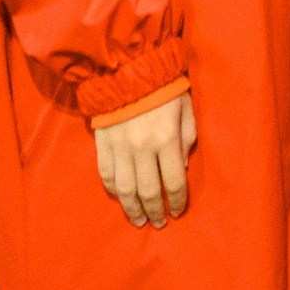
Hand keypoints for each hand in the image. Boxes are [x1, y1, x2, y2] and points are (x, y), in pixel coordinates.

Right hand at [93, 91, 194, 228]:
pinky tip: (120, 198)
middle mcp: (143, 148)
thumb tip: (181, 168)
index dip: (177, 201)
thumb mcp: (186, 109)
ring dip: (133, 208)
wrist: (128, 66)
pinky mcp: (103, 143)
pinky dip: (113, 190)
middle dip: (155, 211)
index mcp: (167, 139)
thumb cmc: (165, 86)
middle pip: (149, 191)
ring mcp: (120, 147)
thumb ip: (186, 140)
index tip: (178, 211)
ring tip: (139, 220)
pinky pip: (107, 174)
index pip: (175, 182)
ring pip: (125, 189)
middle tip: (159, 223)